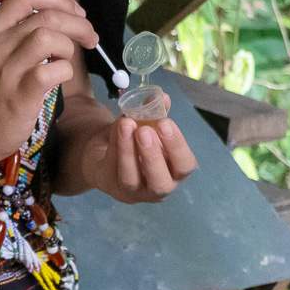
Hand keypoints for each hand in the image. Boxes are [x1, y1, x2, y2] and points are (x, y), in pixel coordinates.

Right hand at [0, 0, 97, 168]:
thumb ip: (19, 36)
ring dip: (69, 46)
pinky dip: (65, 70)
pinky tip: (61, 77)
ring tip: (68, 60)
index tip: (75, 12)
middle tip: (89, 38)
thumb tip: (60, 21)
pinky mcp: (19, 95)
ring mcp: (6, 70)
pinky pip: (51, 71)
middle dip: (78, 23)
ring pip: (48, 37)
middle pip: (46, 15)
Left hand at [77, 116, 197, 203]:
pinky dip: (114, 147)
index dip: (177, 146)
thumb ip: (156, 113)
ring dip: (128, 151)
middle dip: (153, 156)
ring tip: (126, 125)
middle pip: (160, 183)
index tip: (165, 123)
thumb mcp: (147, 126)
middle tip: (145, 130)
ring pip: (131, 180)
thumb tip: (163, 97)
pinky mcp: (109, 186)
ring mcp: (132, 192)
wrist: (105, 153)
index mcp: (174, 172)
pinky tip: (116, 128)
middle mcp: (157, 188)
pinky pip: (111, 169)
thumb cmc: (135, 141)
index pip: (184, 166)